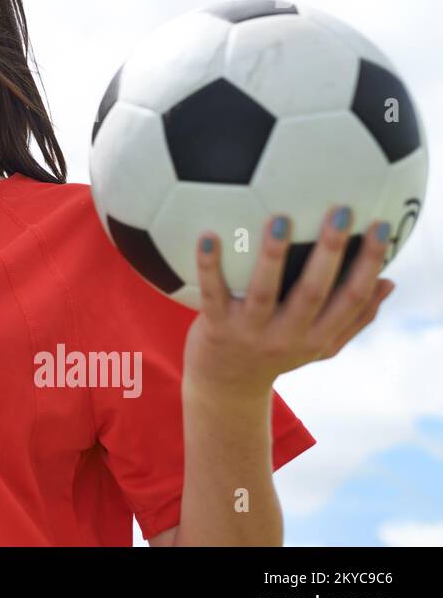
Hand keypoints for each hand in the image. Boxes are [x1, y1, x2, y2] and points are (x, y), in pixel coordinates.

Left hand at [183, 204, 395, 401]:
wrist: (227, 386)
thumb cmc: (279, 353)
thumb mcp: (321, 345)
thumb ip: (354, 318)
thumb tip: (390, 281)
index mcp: (319, 336)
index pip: (352, 298)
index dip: (369, 263)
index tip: (381, 226)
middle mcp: (288, 336)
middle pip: (314, 292)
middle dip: (330, 252)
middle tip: (340, 211)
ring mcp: (250, 332)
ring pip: (264, 291)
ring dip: (273, 255)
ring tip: (280, 218)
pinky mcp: (216, 327)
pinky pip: (212, 293)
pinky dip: (209, 265)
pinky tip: (209, 235)